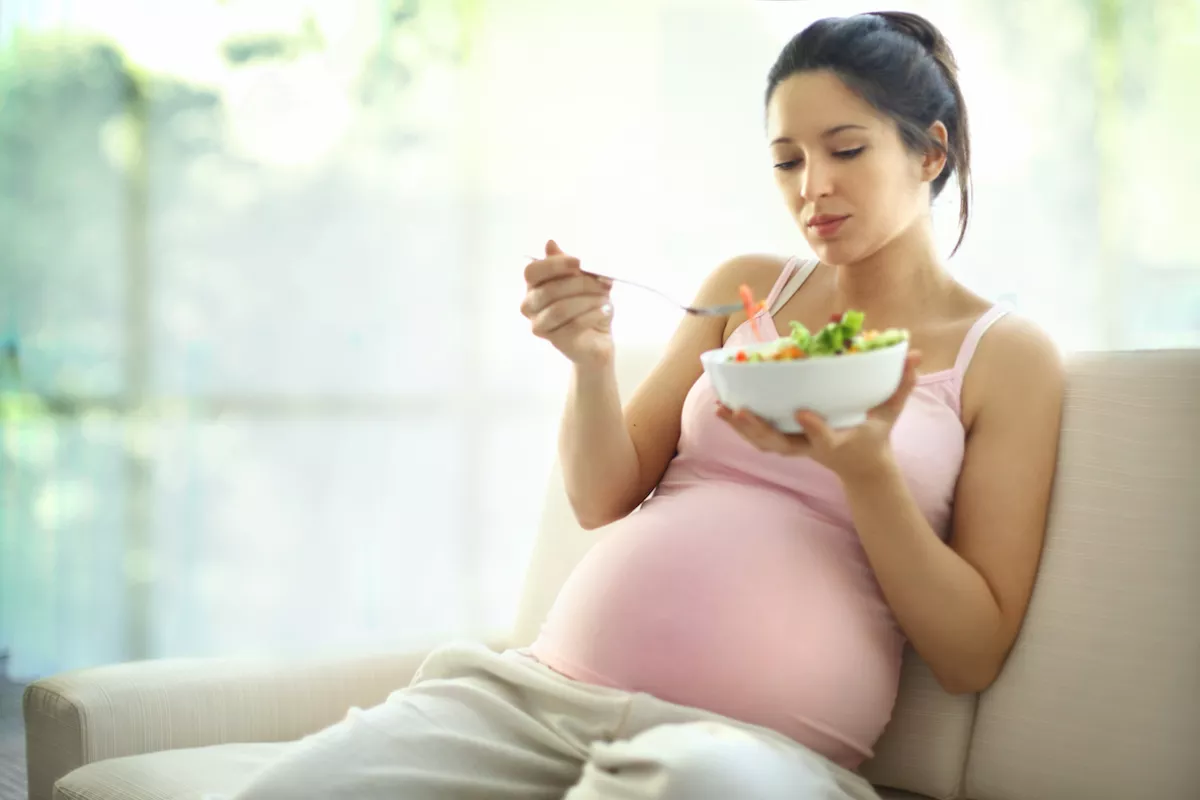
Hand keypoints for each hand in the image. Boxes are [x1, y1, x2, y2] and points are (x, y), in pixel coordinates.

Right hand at [521, 240, 614, 368]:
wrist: (597, 338)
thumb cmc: (587, 305)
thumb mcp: (584, 280)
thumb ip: (569, 265)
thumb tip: (550, 243)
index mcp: (534, 286)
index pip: (532, 271)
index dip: (554, 265)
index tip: (579, 262)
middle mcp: (530, 306)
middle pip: (549, 290)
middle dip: (580, 284)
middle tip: (603, 284)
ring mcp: (540, 325)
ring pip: (559, 309)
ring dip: (587, 301)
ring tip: (606, 299)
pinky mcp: (555, 341)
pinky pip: (572, 326)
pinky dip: (593, 315)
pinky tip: (606, 310)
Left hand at [716, 351, 922, 481]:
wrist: (861, 466)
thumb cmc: (875, 434)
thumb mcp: (891, 413)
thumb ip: (902, 384)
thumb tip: (917, 355)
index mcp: (838, 440)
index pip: (824, 437)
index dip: (814, 428)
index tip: (804, 413)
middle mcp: (812, 448)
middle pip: (780, 443)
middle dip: (759, 430)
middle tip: (739, 411)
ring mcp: (796, 448)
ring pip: (764, 443)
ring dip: (742, 429)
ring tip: (722, 408)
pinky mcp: (786, 444)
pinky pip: (759, 439)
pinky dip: (740, 428)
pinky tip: (723, 410)